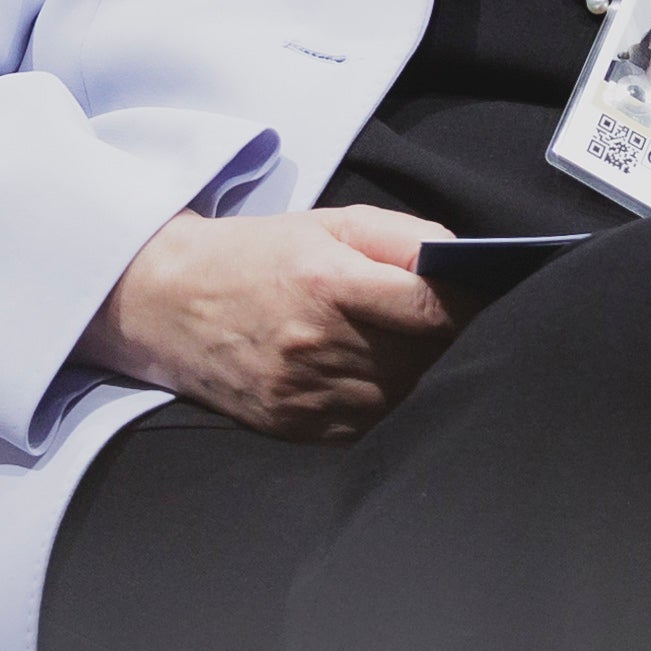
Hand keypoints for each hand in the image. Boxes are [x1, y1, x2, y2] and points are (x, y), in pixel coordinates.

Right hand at [78, 206, 456, 440]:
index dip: (472, 304)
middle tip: (455, 321)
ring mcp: (306, 394)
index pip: (435, 308)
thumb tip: (462, 263)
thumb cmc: (254, 255)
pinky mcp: (297, 427)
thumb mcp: (328, 222)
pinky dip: (387, 402)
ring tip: (416, 346)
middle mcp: (317, 345)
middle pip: (425, 356)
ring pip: (404, 395)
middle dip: (450, 339)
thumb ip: (403, 237)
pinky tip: (379, 375)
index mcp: (328, 284)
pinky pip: (371, 424)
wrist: (164, 302)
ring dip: (421, 373)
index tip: (486, 295)